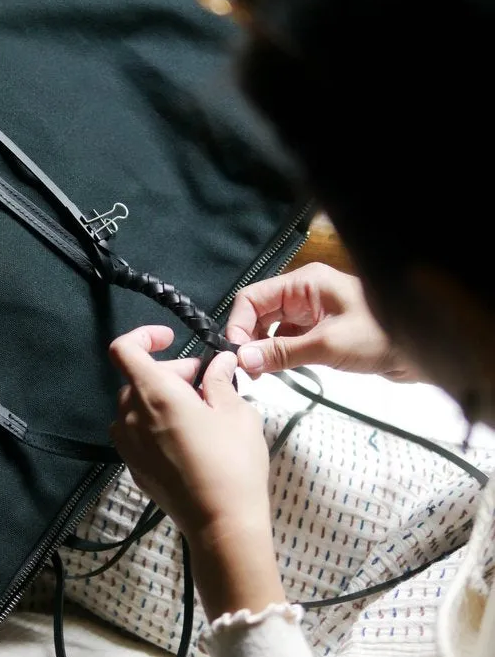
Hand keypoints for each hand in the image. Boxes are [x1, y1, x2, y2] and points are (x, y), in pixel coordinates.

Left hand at [109, 326, 284, 619]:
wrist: (221, 524)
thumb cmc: (233, 464)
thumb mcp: (237, 414)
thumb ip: (220, 382)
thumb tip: (218, 362)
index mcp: (155, 395)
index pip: (124, 350)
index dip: (143, 337)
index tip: (170, 339)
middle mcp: (132, 417)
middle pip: (136, 378)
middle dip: (169, 372)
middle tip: (206, 383)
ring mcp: (128, 446)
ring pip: (135, 407)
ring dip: (160, 399)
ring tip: (197, 412)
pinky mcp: (134, 468)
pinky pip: (136, 433)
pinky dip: (155, 424)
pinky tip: (186, 439)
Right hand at [226, 262, 423, 380]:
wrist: (420, 350)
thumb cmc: (379, 337)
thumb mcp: (326, 345)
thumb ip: (281, 352)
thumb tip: (242, 359)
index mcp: (304, 283)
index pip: (252, 298)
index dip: (238, 325)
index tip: (236, 354)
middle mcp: (303, 294)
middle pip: (258, 313)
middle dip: (247, 339)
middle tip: (246, 370)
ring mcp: (310, 314)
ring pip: (270, 329)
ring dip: (260, 349)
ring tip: (259, 373)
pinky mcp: (319, 332)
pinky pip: (286, 341)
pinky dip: (276, 355)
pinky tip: (274, 371)